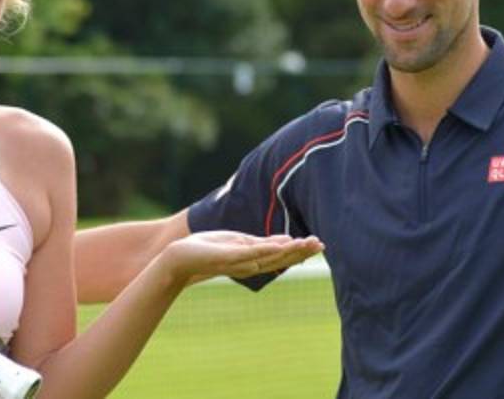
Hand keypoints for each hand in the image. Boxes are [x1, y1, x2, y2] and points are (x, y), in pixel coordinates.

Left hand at [159, 231, 323, 286]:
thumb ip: (261, 242)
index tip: (319, 244)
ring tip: (309, 244)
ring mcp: (241, 262)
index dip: (301, 251)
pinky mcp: (230, 256)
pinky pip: (253, 253)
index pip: (282, 256)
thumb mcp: (238, 242)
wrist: (181, 257)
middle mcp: (251, 265)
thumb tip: (286, 239)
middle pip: (282, 259)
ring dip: (291, 251)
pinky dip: (268, 249)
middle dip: (302, 252)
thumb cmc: (207, 248)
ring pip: (271, 257)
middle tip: (322, 245)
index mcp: (253, 259)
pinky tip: (282, 244)